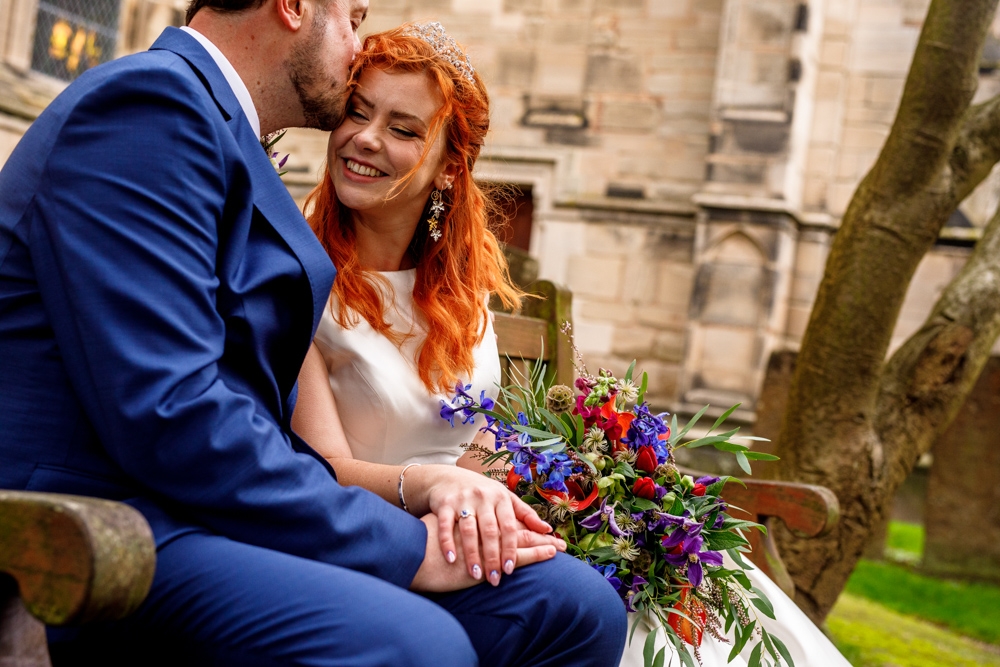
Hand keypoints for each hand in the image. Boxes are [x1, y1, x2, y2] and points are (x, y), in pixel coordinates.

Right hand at [418, 465, 556, 585]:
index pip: (509, 526)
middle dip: (493, 556)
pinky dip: (447, 542)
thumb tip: (548, 530)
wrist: (448, 477)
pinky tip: (451, 558)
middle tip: (495, 578)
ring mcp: (463, 500)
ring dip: (472, 554)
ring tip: (475, 574)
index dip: (510, 548)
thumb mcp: (504, 499)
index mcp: (501, 497)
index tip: (510, 568)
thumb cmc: (483, 493)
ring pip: (469, 530)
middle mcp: (483, 497)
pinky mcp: (444, 503)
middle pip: (490, 531)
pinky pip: (445, 525)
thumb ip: (525, 514)